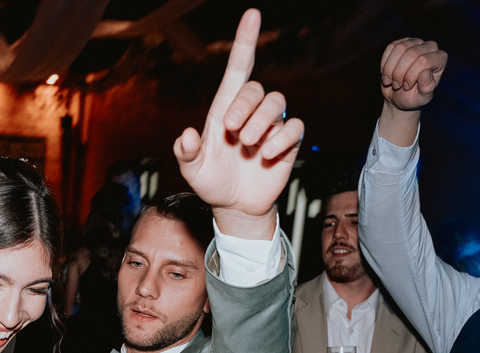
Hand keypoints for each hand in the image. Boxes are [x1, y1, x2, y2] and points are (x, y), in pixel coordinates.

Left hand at [173, 9, 303, 238]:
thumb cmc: (211, 182)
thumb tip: (187, 134)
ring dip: (261, 122)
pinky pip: (293, 126)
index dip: (245, 42)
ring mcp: (270, 126)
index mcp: (224, 110)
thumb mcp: (192, 171)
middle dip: (244, 107)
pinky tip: (266, 155)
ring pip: (276, 103)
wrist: (235, 206)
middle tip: (233, 132)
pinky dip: (281, 139)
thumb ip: (186, 153)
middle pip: (256, 88)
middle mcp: (249, 112)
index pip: (237, 69)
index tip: (252, 15)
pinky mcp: (288, 141)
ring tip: (249, 145)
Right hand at [380, 38, 446, 111]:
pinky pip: (390, 48)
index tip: (406, 87)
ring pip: (399, 48)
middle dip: (399, 73)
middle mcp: (431, 47)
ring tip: (390, 80)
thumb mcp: (422, 98)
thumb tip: (425, 73)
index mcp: (440, 59)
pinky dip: (385, 63)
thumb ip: (427, 88)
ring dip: (390, 68)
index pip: (424, 61)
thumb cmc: (413, 97)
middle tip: (397, 85)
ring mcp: (416, 42)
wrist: (399, 96)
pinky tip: (387, 73)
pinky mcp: (402, 42)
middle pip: (411, 53)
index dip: (410, 75)